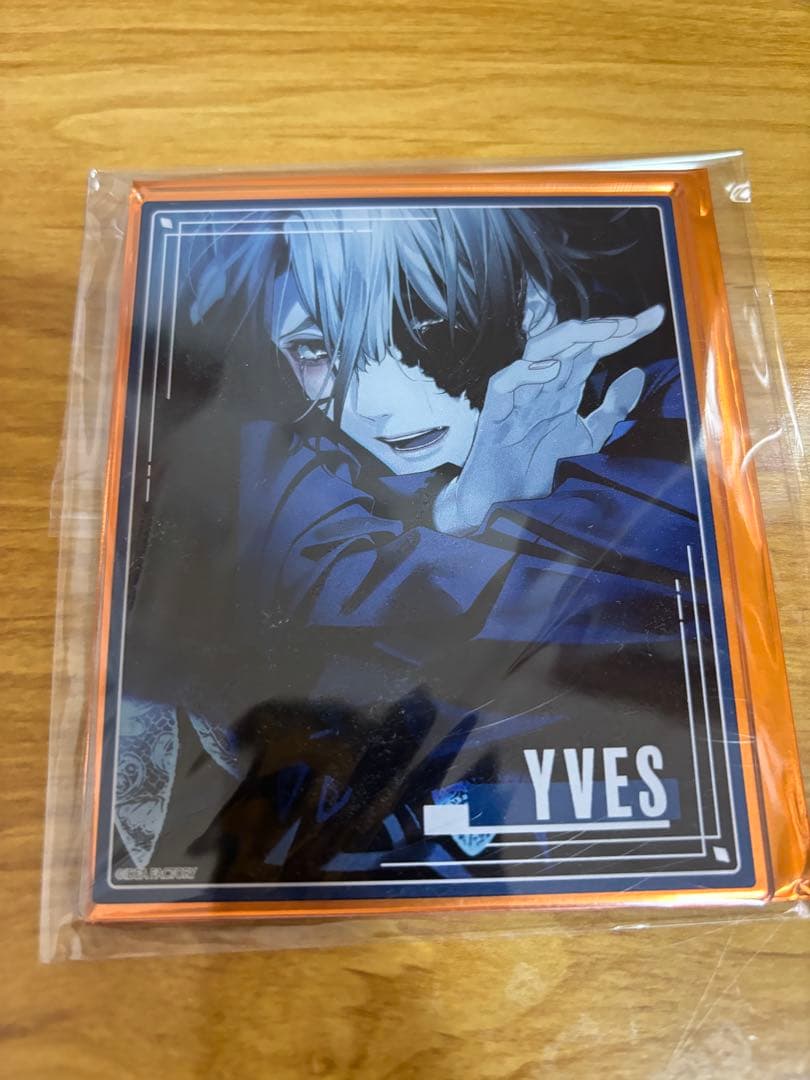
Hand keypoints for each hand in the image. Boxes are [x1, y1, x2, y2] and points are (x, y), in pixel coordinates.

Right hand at [433, 304, 664, 533]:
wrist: (504, 499)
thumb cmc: (537, 465)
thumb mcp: (588, 437)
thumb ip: (611, 409)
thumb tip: (637, 375)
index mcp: (563, 386)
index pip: (595, 348)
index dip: (624, 333)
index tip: (655, 318)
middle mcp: (542, 383)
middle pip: (571, 343)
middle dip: (603, 328)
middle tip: (634, 323)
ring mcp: (518, 395)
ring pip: (538, 351)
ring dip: (570, 338)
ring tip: (603, 332)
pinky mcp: (494, 413)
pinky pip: (505, 382)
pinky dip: (525, 372)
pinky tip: (552, 369)